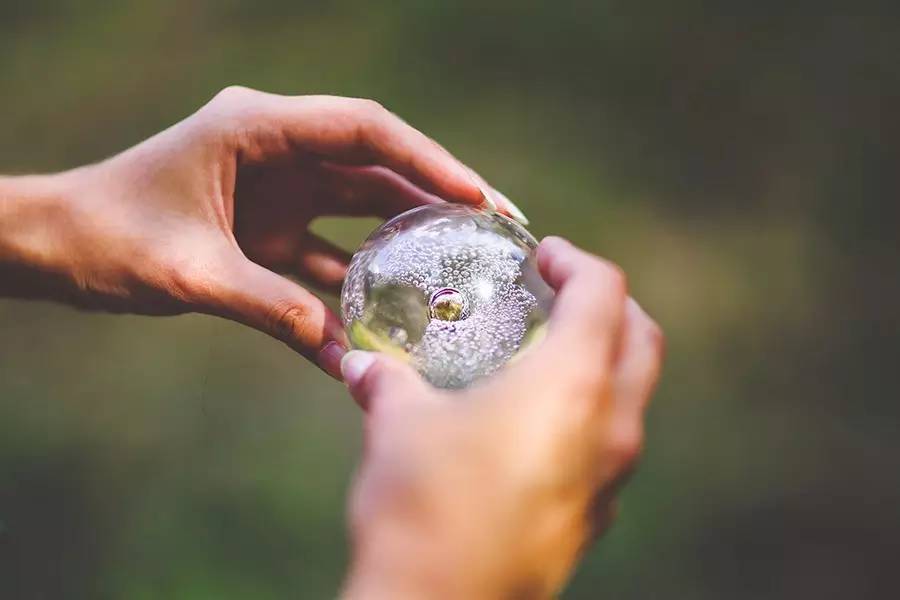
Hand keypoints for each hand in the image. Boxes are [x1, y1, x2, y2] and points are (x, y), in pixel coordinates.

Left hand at [0, 86, 525, 375]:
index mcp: (255, 127)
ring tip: (467, 264)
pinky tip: (394, 318)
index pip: (363, 130)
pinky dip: (359, 282)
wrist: (58, 246)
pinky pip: (330, 252)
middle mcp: (277, 149)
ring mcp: (278, 189)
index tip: (477, 196)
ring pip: (362, 205)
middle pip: (376, 164)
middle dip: (438, 193)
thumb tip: (340, 350)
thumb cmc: (106, 237)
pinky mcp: (272, 228)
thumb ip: (265, 304)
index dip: (426, 159)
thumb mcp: (186, 271)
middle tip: (499, 225)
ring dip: (410, 235)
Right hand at [341, 237, 663, 598]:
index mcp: (574, 384)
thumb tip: (362, 364)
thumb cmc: (422, 504)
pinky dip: (588, 415)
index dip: (576, 261)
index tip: (543, 257)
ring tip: (544, 356)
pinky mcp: (593, 518)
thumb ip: (386, 382)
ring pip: (633, 397)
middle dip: (609, 305)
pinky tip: (531, 425)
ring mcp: (610, 480)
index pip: (604, 292)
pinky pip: (610, 447)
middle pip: (642, 340)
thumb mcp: (397, 425)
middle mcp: (610, 427)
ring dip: (603, 361)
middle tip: (559, 293)